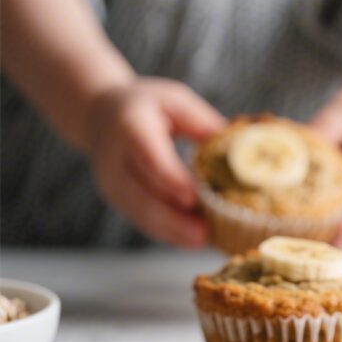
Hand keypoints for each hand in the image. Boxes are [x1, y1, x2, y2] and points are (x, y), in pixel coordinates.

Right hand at [84, 78, 224, 247]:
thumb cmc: (148, 106)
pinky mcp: (117, 199)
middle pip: (139, 193)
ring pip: (139, 212)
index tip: (192, 198)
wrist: (100, 114)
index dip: (168, 177)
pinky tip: (191, 240)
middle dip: (171, 218)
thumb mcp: (175, 101)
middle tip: (203, 233)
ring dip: (171, 230)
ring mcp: (112, 182)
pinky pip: (141, 220)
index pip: (146, 152)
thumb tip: (240, 148)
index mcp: (130, 124)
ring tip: (203, 240)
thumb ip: (202, 123)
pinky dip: (166, 232)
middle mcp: (114, 156)